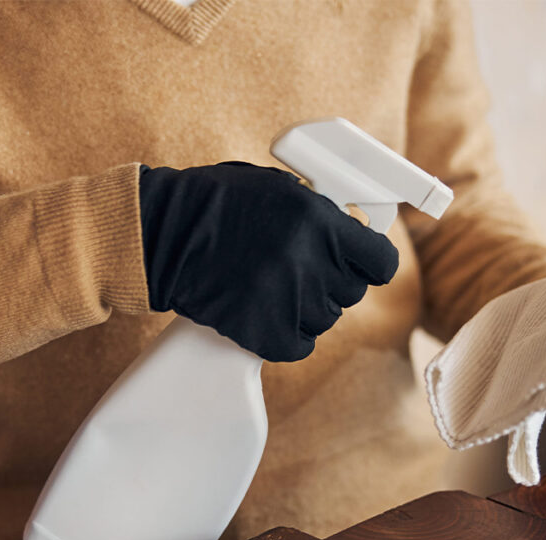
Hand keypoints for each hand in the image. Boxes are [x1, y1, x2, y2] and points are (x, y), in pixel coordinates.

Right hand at [138, 162, 398, 360]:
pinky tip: (265, 311)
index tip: (363, 263)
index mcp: (319, 222)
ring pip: (326, 319)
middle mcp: (310, 263)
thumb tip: (356, 232)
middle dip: (331, 280)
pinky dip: (287, 335)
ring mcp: (289, 302)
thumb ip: (323, 214)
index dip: (372, 262)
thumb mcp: (281, 189)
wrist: (165, 235)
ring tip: (272, 284)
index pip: (381, 262)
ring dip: (306, 306)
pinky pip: (301, 345)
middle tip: (298, 267)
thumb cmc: (219, 203)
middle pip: (352, 292)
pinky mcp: (266, 334)